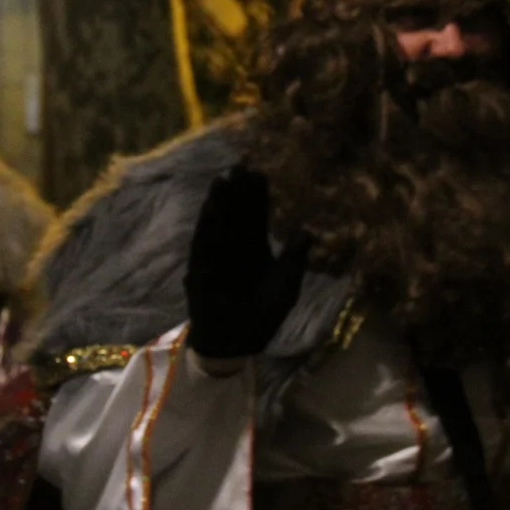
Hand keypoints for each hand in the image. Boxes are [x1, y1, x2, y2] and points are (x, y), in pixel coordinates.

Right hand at [185, 168, 308, 359]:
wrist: (236, 342)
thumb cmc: (262, 317)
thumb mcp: (285, 288)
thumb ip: (294, 260)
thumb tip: (308, 232)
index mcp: (256, 248)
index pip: (255, 217)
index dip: (257, 197)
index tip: (259, 174)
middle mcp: (235, 248)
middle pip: (236, 214)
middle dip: (237, 192)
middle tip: (238, 166)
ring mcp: (217, 257)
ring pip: (219, 224)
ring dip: (220, 202)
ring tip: (223, 179)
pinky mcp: (201, 269)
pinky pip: (204, 244)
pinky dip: (207, 227)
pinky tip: (210, 208)